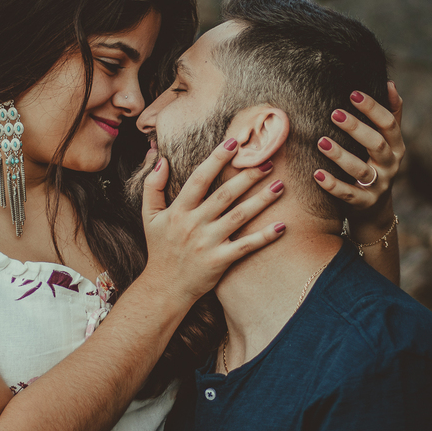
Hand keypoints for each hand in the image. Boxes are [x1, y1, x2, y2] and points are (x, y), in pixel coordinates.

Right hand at [139, 138, 286, 303]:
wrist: (164, 288)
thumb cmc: (160, 249)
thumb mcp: (149, 216)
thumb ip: (152, 186)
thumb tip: (162, 159)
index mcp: (179, 210)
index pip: (199, 178)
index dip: (217, 159)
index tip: (234, 142)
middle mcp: (194, 224)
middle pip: (225, 194)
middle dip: (247, 176)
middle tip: (267, 161)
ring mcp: (208, 243)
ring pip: (239, 216)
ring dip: (262, 200)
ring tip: (280, 185)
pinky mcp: (220, 261)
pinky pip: (246, 246)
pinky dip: (265, 236)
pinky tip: (282, 225)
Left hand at [313, 82, 404, 222]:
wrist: (374, 208)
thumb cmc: (375, 164)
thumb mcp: (387, 142)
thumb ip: (390, 114)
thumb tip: (390, 83)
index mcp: (396, 146)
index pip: (389, 124)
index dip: (373, 108)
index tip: (353, 93)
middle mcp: (391, 165)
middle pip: (377, 145)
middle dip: (356, 128)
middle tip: (334, 113)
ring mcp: (379, 186)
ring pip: (361, 170)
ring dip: (341, 156)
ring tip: (321, 142)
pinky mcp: (364, 203)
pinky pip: (349, 194)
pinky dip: (333, 185)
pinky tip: (317, 174)